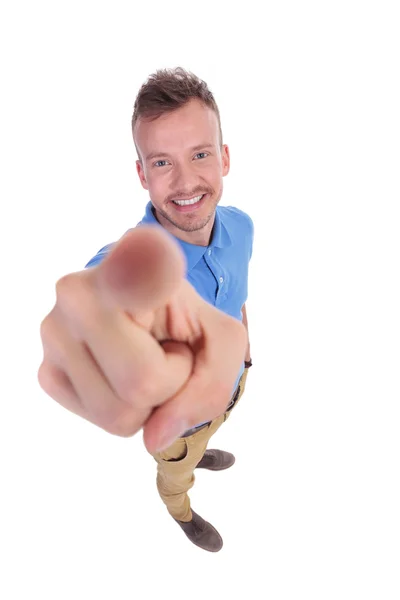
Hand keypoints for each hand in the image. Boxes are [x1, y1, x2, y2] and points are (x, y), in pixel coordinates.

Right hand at [38, 226, 246, 453]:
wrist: (151, 323)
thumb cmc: (188, 325)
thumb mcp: (223, 343)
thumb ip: (210, 386)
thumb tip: (153, 438)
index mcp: (132, 265)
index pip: (131, 263)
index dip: (138, 262)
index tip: (144, 242)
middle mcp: (79, 289)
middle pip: (141, 382)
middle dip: (171, 386)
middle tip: (167, 353)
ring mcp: (54, 330)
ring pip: (118, 414)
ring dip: (149, 403)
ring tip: (146, 362)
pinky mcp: (46, 369)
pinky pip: (99, 421)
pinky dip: (125, 411)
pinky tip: (122, 376)